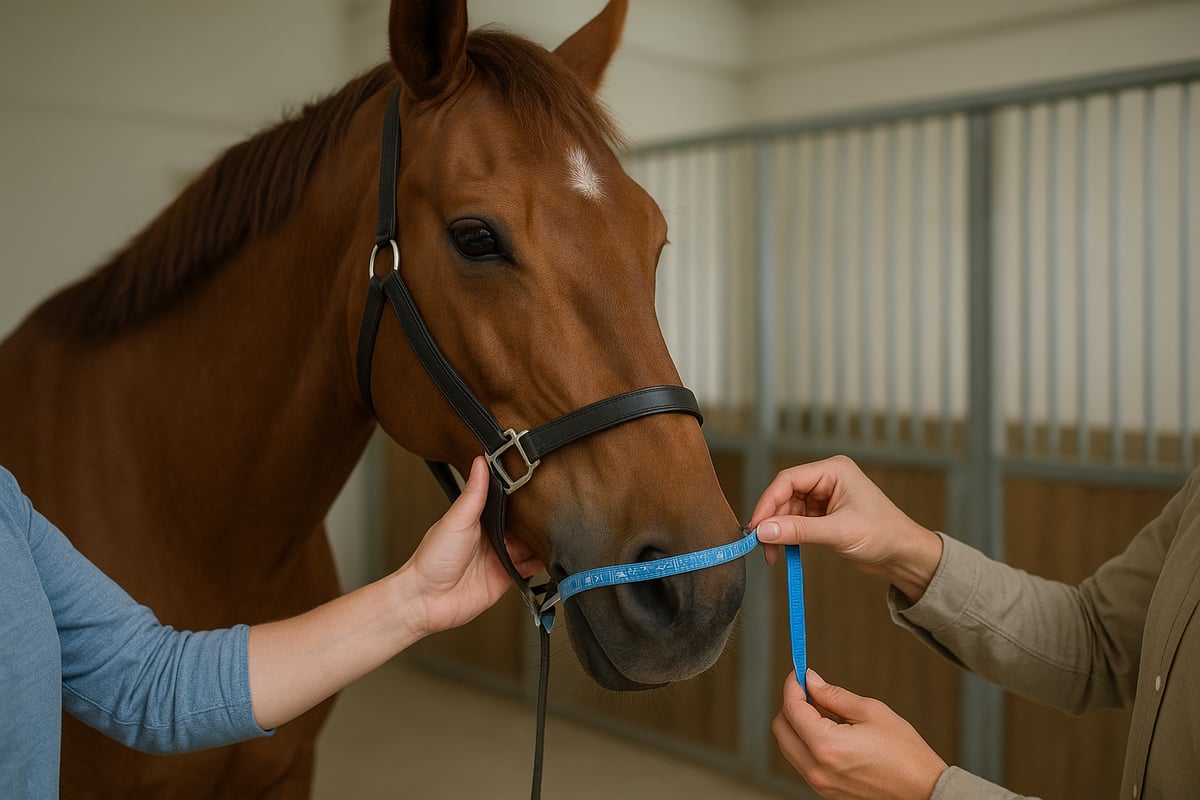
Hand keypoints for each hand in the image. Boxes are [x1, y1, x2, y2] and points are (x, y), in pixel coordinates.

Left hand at [403, 456, 543, 635]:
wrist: (426, 600)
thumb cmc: (432, 560)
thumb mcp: (456, 519)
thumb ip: (473, 493)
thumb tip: (481, 461)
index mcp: (479, 519)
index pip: (508, 502)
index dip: (523, 495)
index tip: (540, 483)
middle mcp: (492, 537)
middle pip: (523, 524)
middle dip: (537, 520)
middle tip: (555, 510)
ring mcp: (500, 558)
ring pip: (530, 545)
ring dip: (541, 541)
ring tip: (555, 532)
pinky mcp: (506, 578)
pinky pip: (529, 569)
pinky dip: (540, 563)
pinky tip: (547, 556)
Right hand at [748, 455, 940, 600]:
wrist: (903, 555)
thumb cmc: (883, 535)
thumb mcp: (838, 532)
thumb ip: (798, 530)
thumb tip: (764, 531)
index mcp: (833, 471)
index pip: (788, 480)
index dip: (768, 502)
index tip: (756, 526)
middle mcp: (827, 479)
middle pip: (784, 495)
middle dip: (772, 521)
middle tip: (762, 545)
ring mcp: (824, 497)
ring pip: (787, 510)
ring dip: (778, 531)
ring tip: (773, 554)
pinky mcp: (823, 514)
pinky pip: (796, 522)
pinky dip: (788, 536)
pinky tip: (784, 550)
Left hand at [773, 669, 946, 799]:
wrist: (923, 790)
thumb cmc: (904, 753)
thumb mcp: (870, 711)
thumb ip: (833, 695)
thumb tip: (811, 682)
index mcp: (826, 745)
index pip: (792, 709)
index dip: (792, 686)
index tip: (799, 673)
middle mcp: (816, 768)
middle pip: (781, 729)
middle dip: (790, 705)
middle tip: (809, 691)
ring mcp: (819, 783)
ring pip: (789, 746)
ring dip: (797, 725)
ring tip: (823, 711)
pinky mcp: (826, 791)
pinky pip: (802, 761)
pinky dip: (806, 742)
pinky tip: (828, 731)